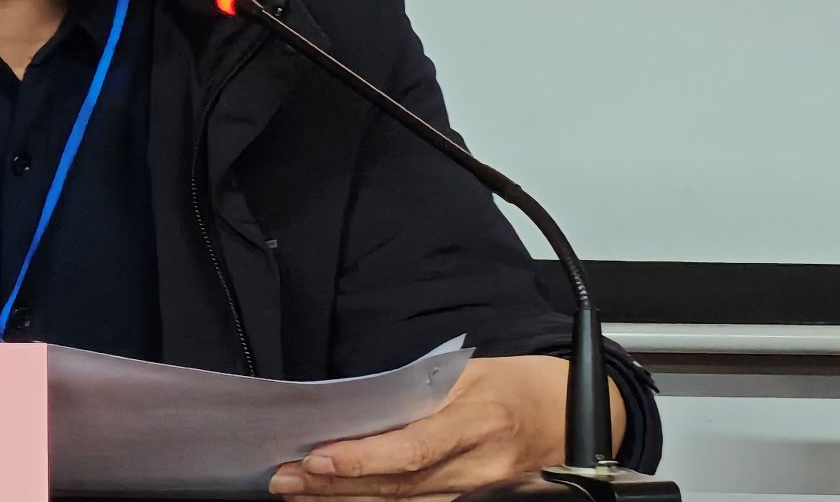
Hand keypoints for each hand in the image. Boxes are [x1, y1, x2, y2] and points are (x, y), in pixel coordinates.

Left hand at [268, 355, 624, 501]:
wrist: (575, 416)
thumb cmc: (518, 384)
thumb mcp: (470, 371)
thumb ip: (418, 390)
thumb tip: (359, 406)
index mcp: (477, 421)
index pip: (411, 449)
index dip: (362, 459)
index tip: (316, 458)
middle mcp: (477, 465)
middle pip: (398, 485)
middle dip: (335, 486)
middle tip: (283, 480)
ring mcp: (477, 490)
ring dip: (346, 501)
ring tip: (298, 494)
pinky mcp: (473, 500)